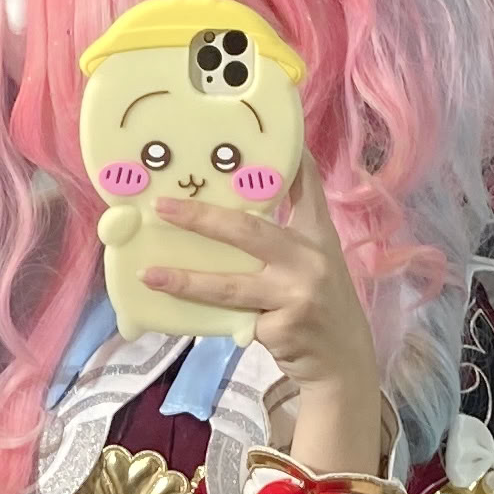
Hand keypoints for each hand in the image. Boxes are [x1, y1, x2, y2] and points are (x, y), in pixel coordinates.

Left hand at [144, 157, 381, 475]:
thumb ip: (284, 238)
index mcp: (318, 236)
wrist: (344, 364)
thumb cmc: (320, 307)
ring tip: (150, 274)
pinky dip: (205, 317)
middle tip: (162, 208)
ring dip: (186, 281)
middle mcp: (311, 259)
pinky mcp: (282, 328)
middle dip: (202, 218)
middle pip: (250, 230)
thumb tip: (228, 214)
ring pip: (230, 285)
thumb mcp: (315, 264)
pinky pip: (231, 318)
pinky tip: (177, 315)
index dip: (285, 157)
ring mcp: (297, 294)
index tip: (261, 130)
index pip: (304, 186)